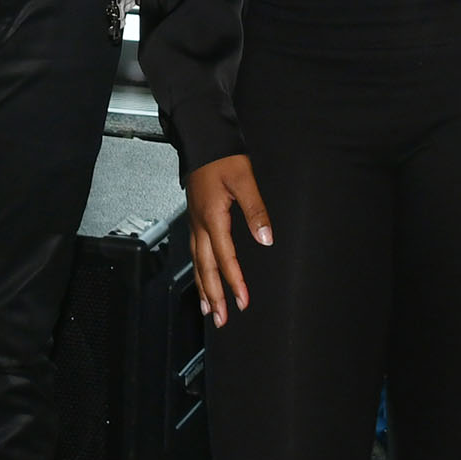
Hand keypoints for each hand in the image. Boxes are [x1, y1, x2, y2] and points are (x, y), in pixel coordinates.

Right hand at [184, 154, 270, 325]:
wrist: (203, 139)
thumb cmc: (223, 157)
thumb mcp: (245, 180)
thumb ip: (256, 210)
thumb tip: (265, 238)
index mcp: (212, 217)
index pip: (225, 258)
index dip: (234, 282)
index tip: (242, 302)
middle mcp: (200, 224)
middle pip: (205, 268)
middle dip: (213, 295)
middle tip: (220, 319)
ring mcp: (195, 222)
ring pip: (197, 262)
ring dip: (203, 287)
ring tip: (208, 308)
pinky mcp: (195, 217)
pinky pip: (195, 251)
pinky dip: (198, 270)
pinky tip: (202, 278)